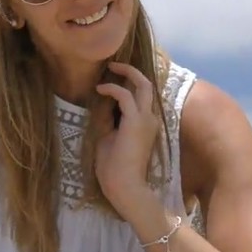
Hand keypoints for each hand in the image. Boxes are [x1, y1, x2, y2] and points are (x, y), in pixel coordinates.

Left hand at [94, 61, 160, 217]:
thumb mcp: (108, 138)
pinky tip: (100, 88)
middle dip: (132, 72)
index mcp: (146, 124)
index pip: (142, 97)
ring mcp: (146, 120)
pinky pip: (125, 96)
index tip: (112, 78)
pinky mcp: (136, 122)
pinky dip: (113, 88)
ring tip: (109, 69)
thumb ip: (108, 120)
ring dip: (126, 74)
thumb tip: (101, 103)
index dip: (129, 84)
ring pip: (143, 86)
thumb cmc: (115, 169)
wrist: (124, 187)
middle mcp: (151, 119)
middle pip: (148, 86)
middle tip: (114, 65)